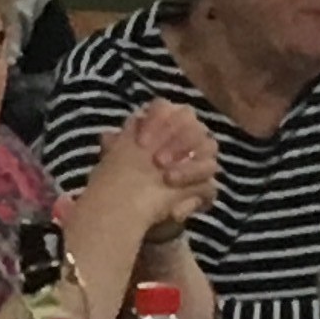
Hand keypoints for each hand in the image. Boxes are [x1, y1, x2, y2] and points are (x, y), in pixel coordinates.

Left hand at [88, 107, 216, 230]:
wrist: (127, 210)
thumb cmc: (123, 178)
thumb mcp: (114, 162)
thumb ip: (114, 147)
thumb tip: (108, 137)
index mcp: (161, 122)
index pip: (164, 108)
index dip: (155, 120)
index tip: (141, 142)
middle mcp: (185, 134)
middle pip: (192, 124)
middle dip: (176, 141)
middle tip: (157, 161)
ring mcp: (200, 158)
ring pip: (209, 147)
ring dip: (189, 163)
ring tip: (167, 178)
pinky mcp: (205, 186)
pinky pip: (210, 181)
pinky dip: (194, 186)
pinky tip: (176, 191)